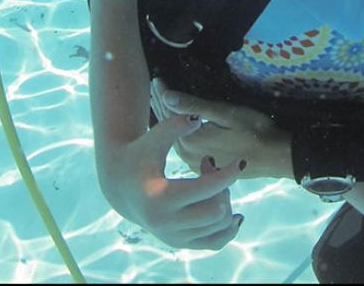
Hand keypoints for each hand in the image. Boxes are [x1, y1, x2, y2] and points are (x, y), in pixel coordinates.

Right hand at [103, 112, 246, 249]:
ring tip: (212, 185)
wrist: (122, 186)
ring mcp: (173, 237)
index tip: (241, 160)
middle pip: (217, 211)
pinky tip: (230, 209)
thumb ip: (174, 126)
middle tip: (213, 171)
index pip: (208, 190)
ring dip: (225, 202)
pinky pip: (216, 243)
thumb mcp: (153, 139)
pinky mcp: (180, 243)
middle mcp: (165, 224)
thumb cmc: (140, 156)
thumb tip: (198, 119)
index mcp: (160, 199)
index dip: (230, 173)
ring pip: (220, 226)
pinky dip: (228, 228)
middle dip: (224, 189)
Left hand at [151, 78, 293, 179]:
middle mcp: (187, 153)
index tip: (156, 79)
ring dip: (167, 118)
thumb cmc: (255, 131)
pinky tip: (177, 125)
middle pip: (167, 125)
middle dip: (161, 104)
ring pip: (173, 136)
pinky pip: (182, 145)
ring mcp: (194, 162)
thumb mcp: (227, 114)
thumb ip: (195, 107)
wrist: (275, 158)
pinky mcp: (203, 166)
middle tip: (154, 87)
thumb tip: (166, 96)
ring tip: (162, 102)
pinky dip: (177, 131)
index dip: (163, 94)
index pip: (169, 112)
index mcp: (190, 139)